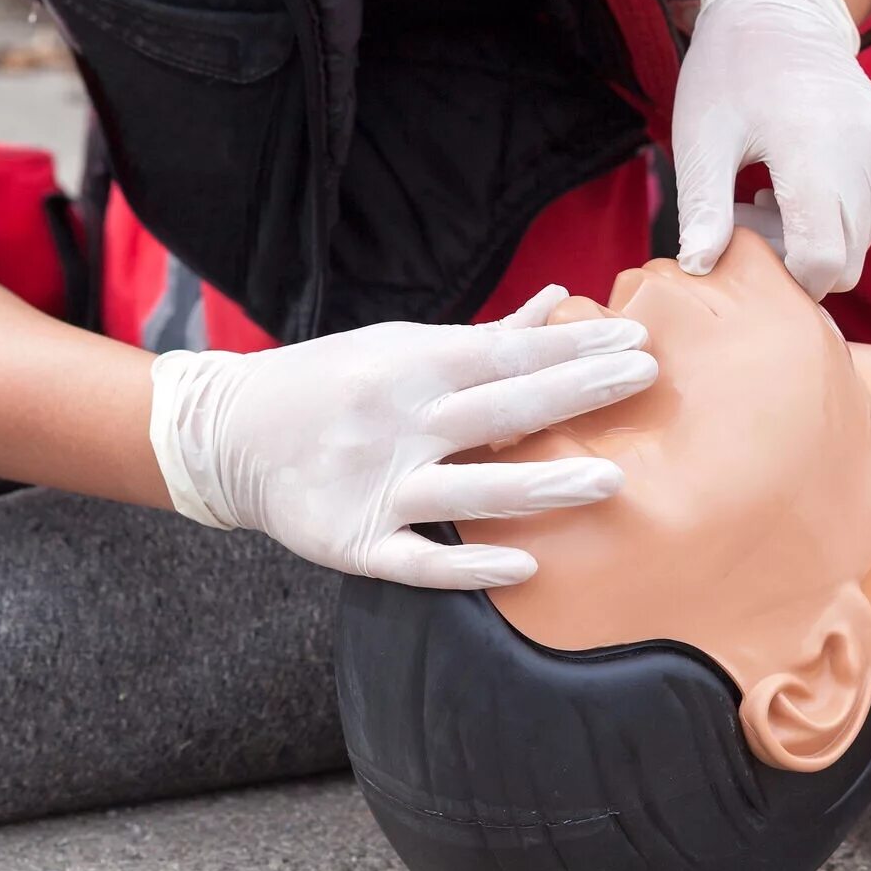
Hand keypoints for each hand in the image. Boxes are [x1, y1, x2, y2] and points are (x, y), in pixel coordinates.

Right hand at [147, 286, 656, 588]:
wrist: (226, 435)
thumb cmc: (329, 383)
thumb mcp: (398, 346)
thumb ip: (482, 338)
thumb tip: (557, 304)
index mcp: (410, 366)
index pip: (506, 353)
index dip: (572, 347)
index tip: (635, 343)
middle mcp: (397, 421)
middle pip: (498, 409)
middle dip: (575, 391)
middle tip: (645, 379)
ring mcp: (376, 485)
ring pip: (468, 489)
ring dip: (540, 485)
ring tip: (611, 479)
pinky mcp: (355, 541)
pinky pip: (418, 559)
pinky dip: (469, 565)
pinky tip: (524, 566)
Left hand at [672, 0, 870, 298]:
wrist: (782, 10)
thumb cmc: (730, 71)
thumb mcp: (701, 137)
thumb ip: (702, 206)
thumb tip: (699, 267)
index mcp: (815, 147)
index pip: (823, 259)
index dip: (783, 275)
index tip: (742, 244)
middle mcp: (866, 153)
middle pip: (843, 261)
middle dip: (792, 258)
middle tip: (743, 213)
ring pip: (858, 244)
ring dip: (810, 239)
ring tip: (764, 194)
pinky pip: (868, 218)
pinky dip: (832, 219)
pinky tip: (793, 185)